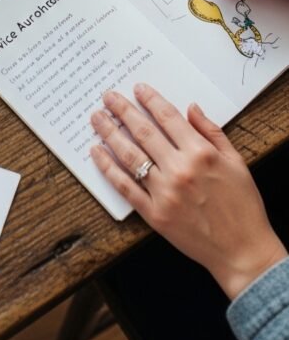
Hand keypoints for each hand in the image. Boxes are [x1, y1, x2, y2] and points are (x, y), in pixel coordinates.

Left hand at [90, 84, 286, 299]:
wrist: (241, 250)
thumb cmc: (242, 205)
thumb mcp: (236, 161)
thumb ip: (212, 131)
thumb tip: (191, 107)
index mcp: (201, 153)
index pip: (168, 117)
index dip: (150, 100)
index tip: (138, 89)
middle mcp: (179, 169)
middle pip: (143, 131)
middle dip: (123, 110)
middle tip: (108, 96)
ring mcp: (164, 192)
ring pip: (129, 155)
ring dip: (110, 133)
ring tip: (97, 118)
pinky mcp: (154, 214)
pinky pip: (125, 187)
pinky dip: (108, 168)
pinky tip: (97, 153)